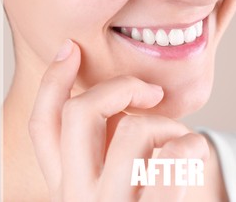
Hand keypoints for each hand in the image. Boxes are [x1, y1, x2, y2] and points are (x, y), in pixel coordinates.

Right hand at [29, 39, 209, 201]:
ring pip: (132, 129)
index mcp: (63, 185)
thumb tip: (108, 92)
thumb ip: (99, 146)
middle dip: (118, 88)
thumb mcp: (107, 181)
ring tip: (178, 141)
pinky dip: (191, 143)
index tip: (71, 49)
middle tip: (146, 92)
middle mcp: (79, 197)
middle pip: (80, 115)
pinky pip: (175, 156)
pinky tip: (194, 154)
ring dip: (165, 123)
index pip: (42, 125)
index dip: (53, 82)